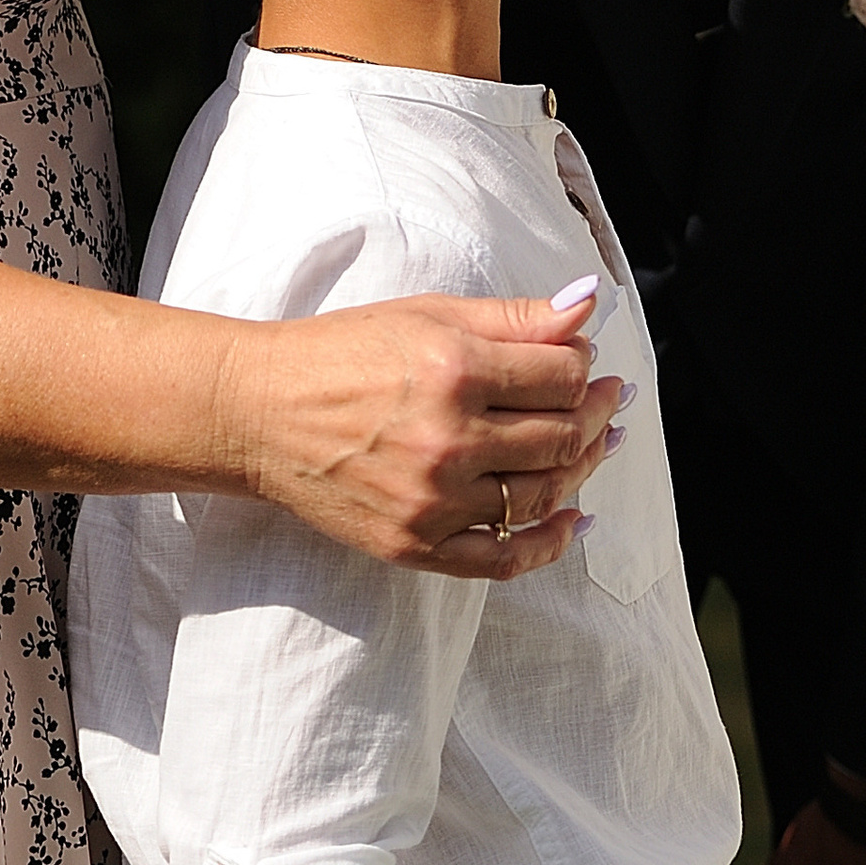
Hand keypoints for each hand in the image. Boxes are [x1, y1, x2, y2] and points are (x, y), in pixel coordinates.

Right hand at [236, 289, 621, 578]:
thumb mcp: (427, 313)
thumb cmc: (341, 352)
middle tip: (607, 400)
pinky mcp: (414, 545)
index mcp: (453, 369)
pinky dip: (550, 544)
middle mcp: (447, 439)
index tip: (583, 361)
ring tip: (597, 445)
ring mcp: (432, 501)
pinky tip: (575, 520)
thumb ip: (514, 317)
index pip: (563, 378)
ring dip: (583, 469)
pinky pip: (503, 559)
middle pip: (561, 437)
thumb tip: (588, 306)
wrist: (258, 412)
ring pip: (542, 495)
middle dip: (596, 415)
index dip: (585, 367)